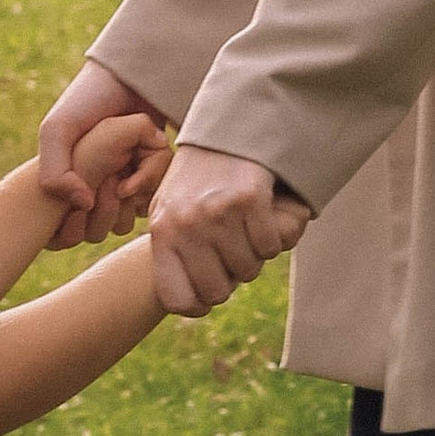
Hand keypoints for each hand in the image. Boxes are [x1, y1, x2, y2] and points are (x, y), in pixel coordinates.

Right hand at [35, 61, 162, 247]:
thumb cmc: (87, 99)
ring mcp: (132, 176)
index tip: (88, 195)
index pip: (78, 229)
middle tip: (118, 176)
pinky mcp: (158, 167)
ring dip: (140, 187)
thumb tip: (84, 205)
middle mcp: (104, 183)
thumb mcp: (57, 131)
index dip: (83, 221)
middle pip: (112, 222)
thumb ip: (54, 173)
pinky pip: (162, 189)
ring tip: (135, 161)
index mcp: (77, 182)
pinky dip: (159, 176)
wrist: (130, 72)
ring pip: (137, 209)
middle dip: (115, 204)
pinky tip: (151, 156)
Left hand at [148, 142, 308, 316]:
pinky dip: (272, 239)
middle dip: (230, 279)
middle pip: (217, 292)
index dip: (199, 304)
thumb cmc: (196, 178)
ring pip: (248, 270)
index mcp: (162, 231)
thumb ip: (171, 250)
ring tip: (244, 230)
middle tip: (231, 255)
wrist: (224, 130)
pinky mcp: (250, 198)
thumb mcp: (168, 209)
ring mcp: (218, 211)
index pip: (177, 299)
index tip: (209, 293)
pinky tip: (261, 218)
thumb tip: (190, 302)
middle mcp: (186, 223)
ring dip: (252, 256)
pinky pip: (270, 247)